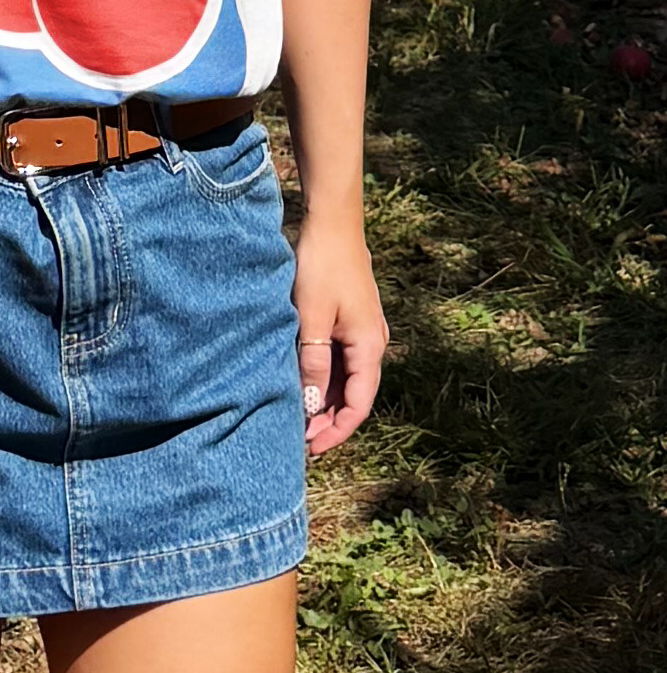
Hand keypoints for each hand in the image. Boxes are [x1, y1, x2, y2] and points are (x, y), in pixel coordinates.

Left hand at [292, 217, 387, 459]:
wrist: (333, 224)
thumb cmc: (322, 267)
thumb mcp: (312, 318)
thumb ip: (312, 361)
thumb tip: (309, 403)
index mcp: (369, 347)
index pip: (358, 405)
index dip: (336, 430)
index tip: (312, 448)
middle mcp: (373, 343)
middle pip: (355, 396)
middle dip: (329, 421)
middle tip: (300, 440)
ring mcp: (364, 332)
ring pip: (347, 379)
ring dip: (325, 400)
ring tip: (298, 418)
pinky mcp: (351, 321)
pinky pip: (341, 360)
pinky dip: (325, 378)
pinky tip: (303, 384)